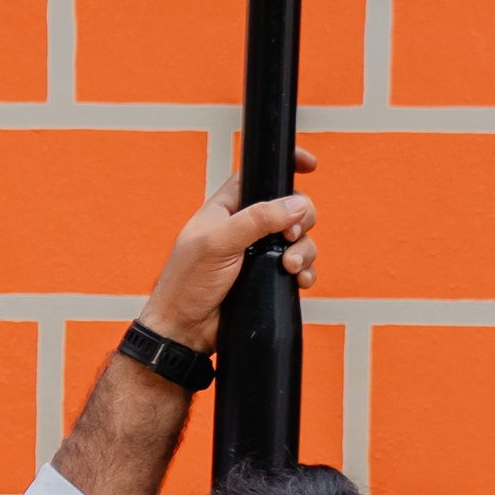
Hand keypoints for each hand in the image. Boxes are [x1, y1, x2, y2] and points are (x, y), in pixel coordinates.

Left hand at [138, 151, 319, 352]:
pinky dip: (304, 272)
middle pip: (289, 207)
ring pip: (299, 239)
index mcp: (227, 208)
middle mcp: (245, 227)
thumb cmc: (187, 283)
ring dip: (304, 251)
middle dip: (301, 219)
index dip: (283, 167)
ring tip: (289, 267)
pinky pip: (299, 267)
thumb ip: (257, 219)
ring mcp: (258, 253)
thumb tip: (295, 204)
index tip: (309, 165)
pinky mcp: (267, 277)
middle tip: (291, 237)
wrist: (185, 330)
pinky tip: (299, 280)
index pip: (259, 175)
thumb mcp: (218, 243)